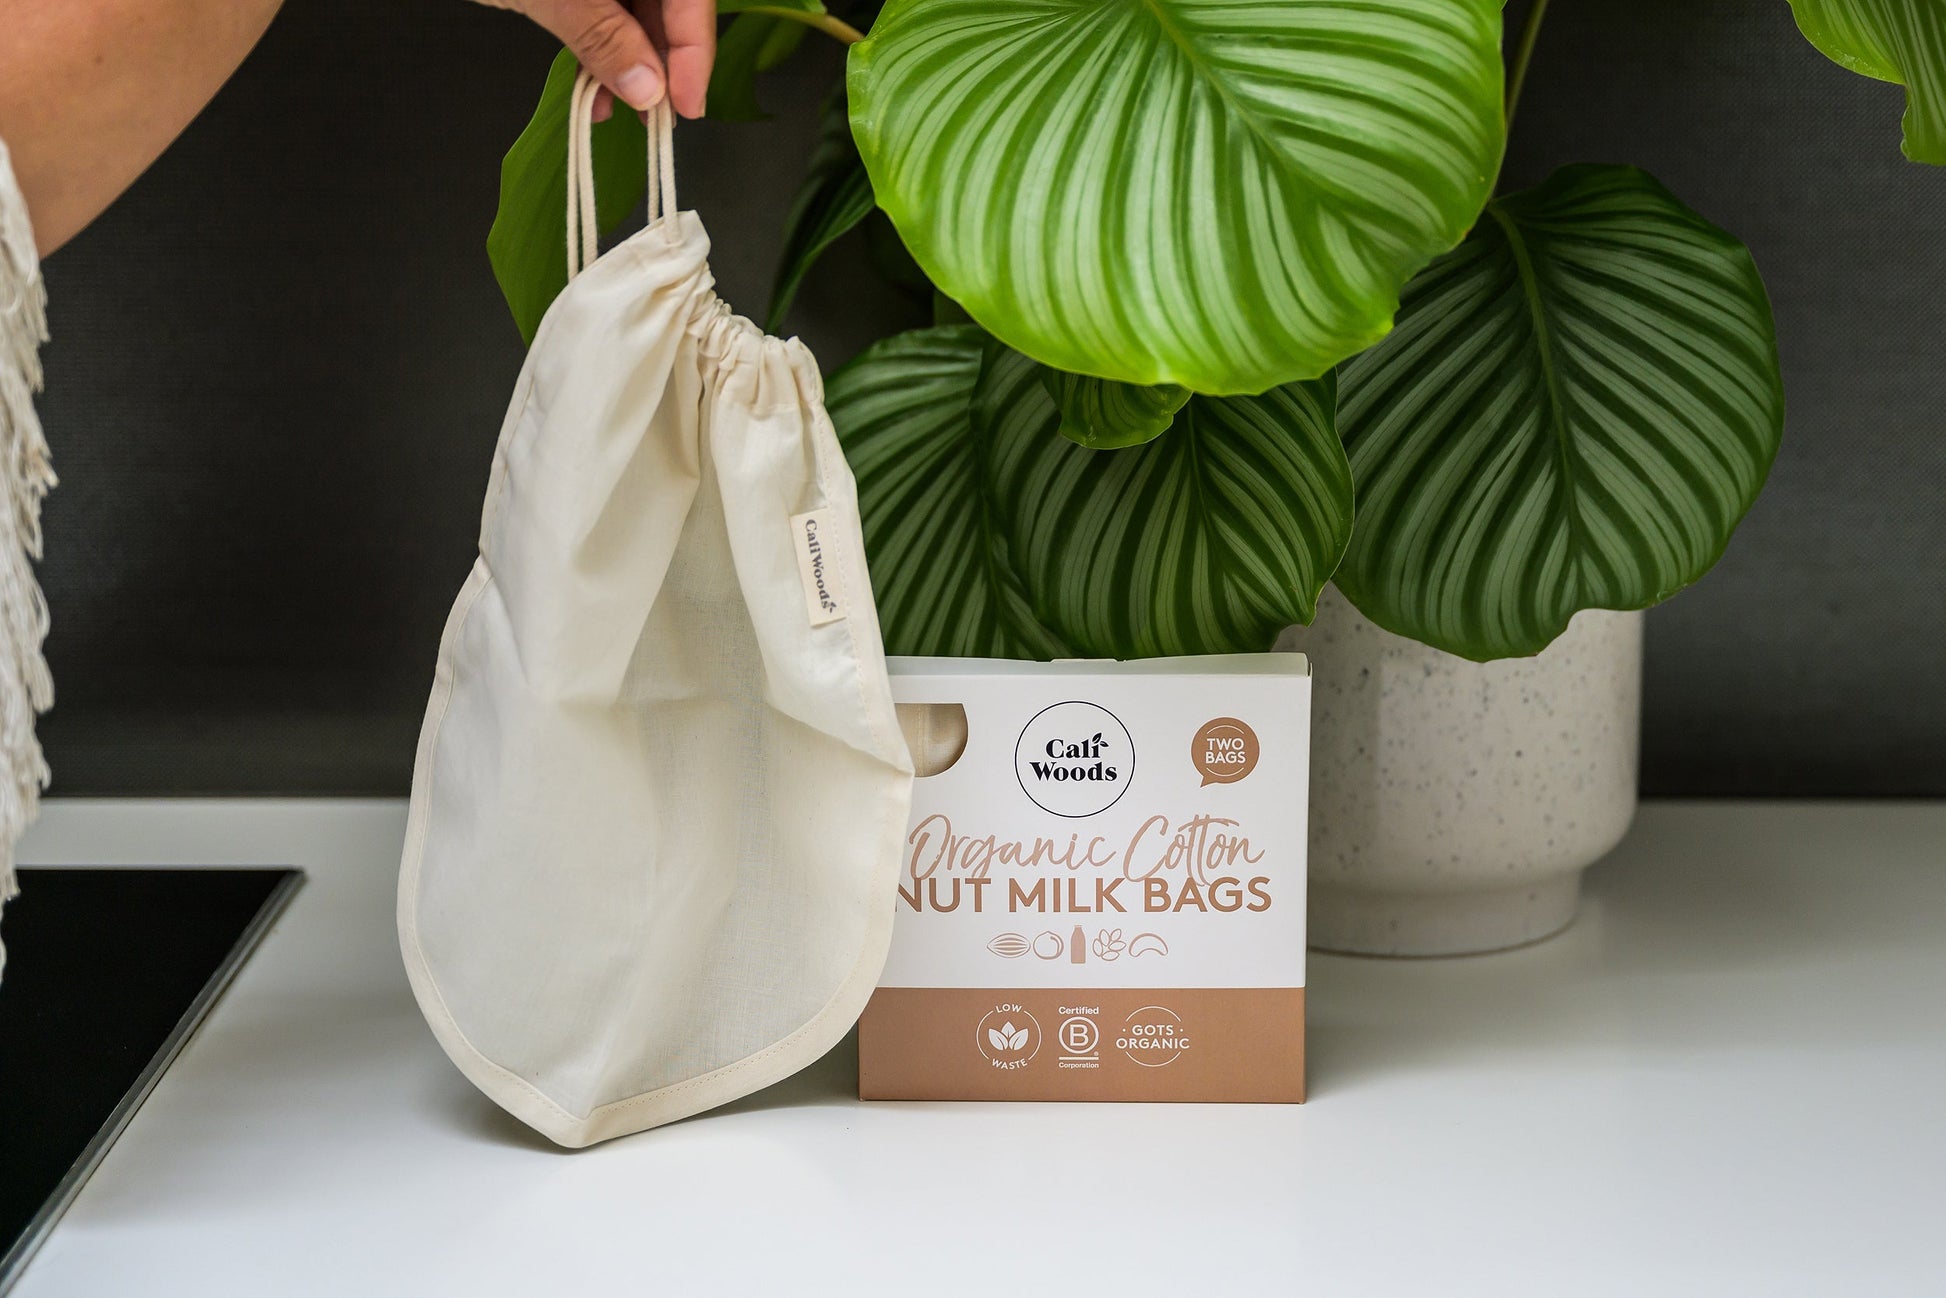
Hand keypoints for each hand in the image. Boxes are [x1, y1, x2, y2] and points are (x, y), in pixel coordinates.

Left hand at [476, 0, 715, 119]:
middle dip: (663, 62)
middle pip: (671, 4)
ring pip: (639, 12)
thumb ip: (602, 36)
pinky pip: (609, 10)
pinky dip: (604, 49)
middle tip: (656, 116)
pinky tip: (596, 89)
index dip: (694, 51)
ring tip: (620, 109)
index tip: (686, 104)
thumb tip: (647, 89)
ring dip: (632, 64)